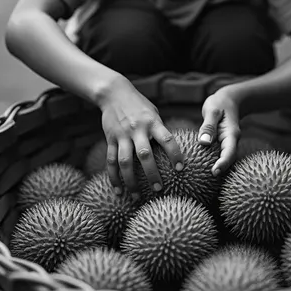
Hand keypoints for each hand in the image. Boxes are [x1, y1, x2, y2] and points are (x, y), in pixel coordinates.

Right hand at [98, 75, 183, 196]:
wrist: (113, 93)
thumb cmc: (139, 105)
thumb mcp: (153, 113)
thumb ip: (160, 130)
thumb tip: (173, 150)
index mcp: (152, 122)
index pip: (167, 139)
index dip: (175, 154)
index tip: (180, 168)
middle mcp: (137, 129)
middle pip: (145, 154)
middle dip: (152, 174)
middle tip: (159, 190)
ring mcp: (122, 135)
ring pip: (125, 162)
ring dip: (131, 181)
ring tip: (137, 198)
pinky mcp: (110, 139)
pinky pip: (110, 161)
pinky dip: (113, 177)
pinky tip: (118, 191)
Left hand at [198, 87, 240, 175]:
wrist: (230, 99)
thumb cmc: (220, 102)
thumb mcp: (213, 110)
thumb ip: (208, 126)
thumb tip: (203, 143)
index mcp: (231, 134)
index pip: (229, 152)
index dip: (223, 163)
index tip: (214, 172)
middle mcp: (231, 141)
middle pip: (228, 159)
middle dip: (220, 170)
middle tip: (205, 181)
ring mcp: (227, 142)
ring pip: (224, 158)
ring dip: (216, 167)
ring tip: (202, 179)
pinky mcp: (221, 142)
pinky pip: (218, 153)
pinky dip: (212, 160)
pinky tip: (200, 166)